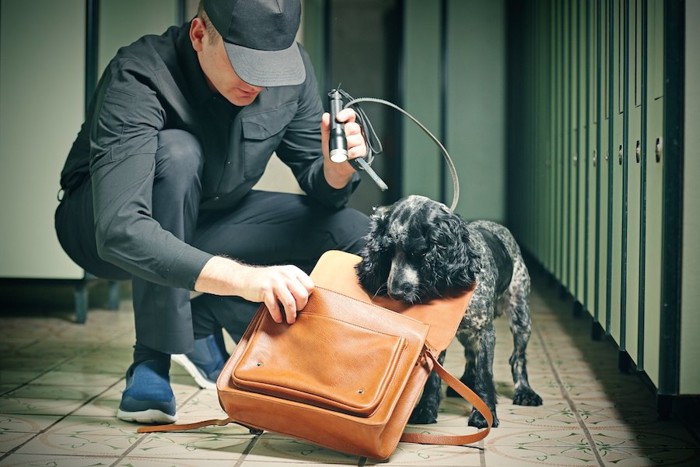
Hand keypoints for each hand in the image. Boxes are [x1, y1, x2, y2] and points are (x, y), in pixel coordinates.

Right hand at [194, 257, 314, 323]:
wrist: (244, 278)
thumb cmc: (267, 282)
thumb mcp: (282, 277)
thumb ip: (294, 284)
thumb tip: (307, 301)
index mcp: (292, 271)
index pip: (309, 286)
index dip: (307, 297)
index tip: (300, 303)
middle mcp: (285, 274)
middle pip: (302, 295)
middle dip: (301, 307)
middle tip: (296, 312)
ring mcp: (274, 281)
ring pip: (290, 302)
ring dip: (291, 315)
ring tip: (289, 320)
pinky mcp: (264, 289)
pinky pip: (275, 306)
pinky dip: (277, 315)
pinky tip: (278, 319)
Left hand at [320, 108, 366, 188]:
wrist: (335, 166)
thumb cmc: (331, 150)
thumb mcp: (326, 138)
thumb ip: (325, 126)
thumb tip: (326, 116)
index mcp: (347, 125)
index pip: (350, 114)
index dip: (345, 114)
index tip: (339, 118)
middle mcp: (355, 132)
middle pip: (354, 127)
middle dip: (345, 133)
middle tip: (339, 140)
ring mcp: (360, 141)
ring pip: (356, 138)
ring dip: (347, 145)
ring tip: (343, 150)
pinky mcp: (363, 150)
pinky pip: (358, 149)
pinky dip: (351, 153)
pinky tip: (347, 155)